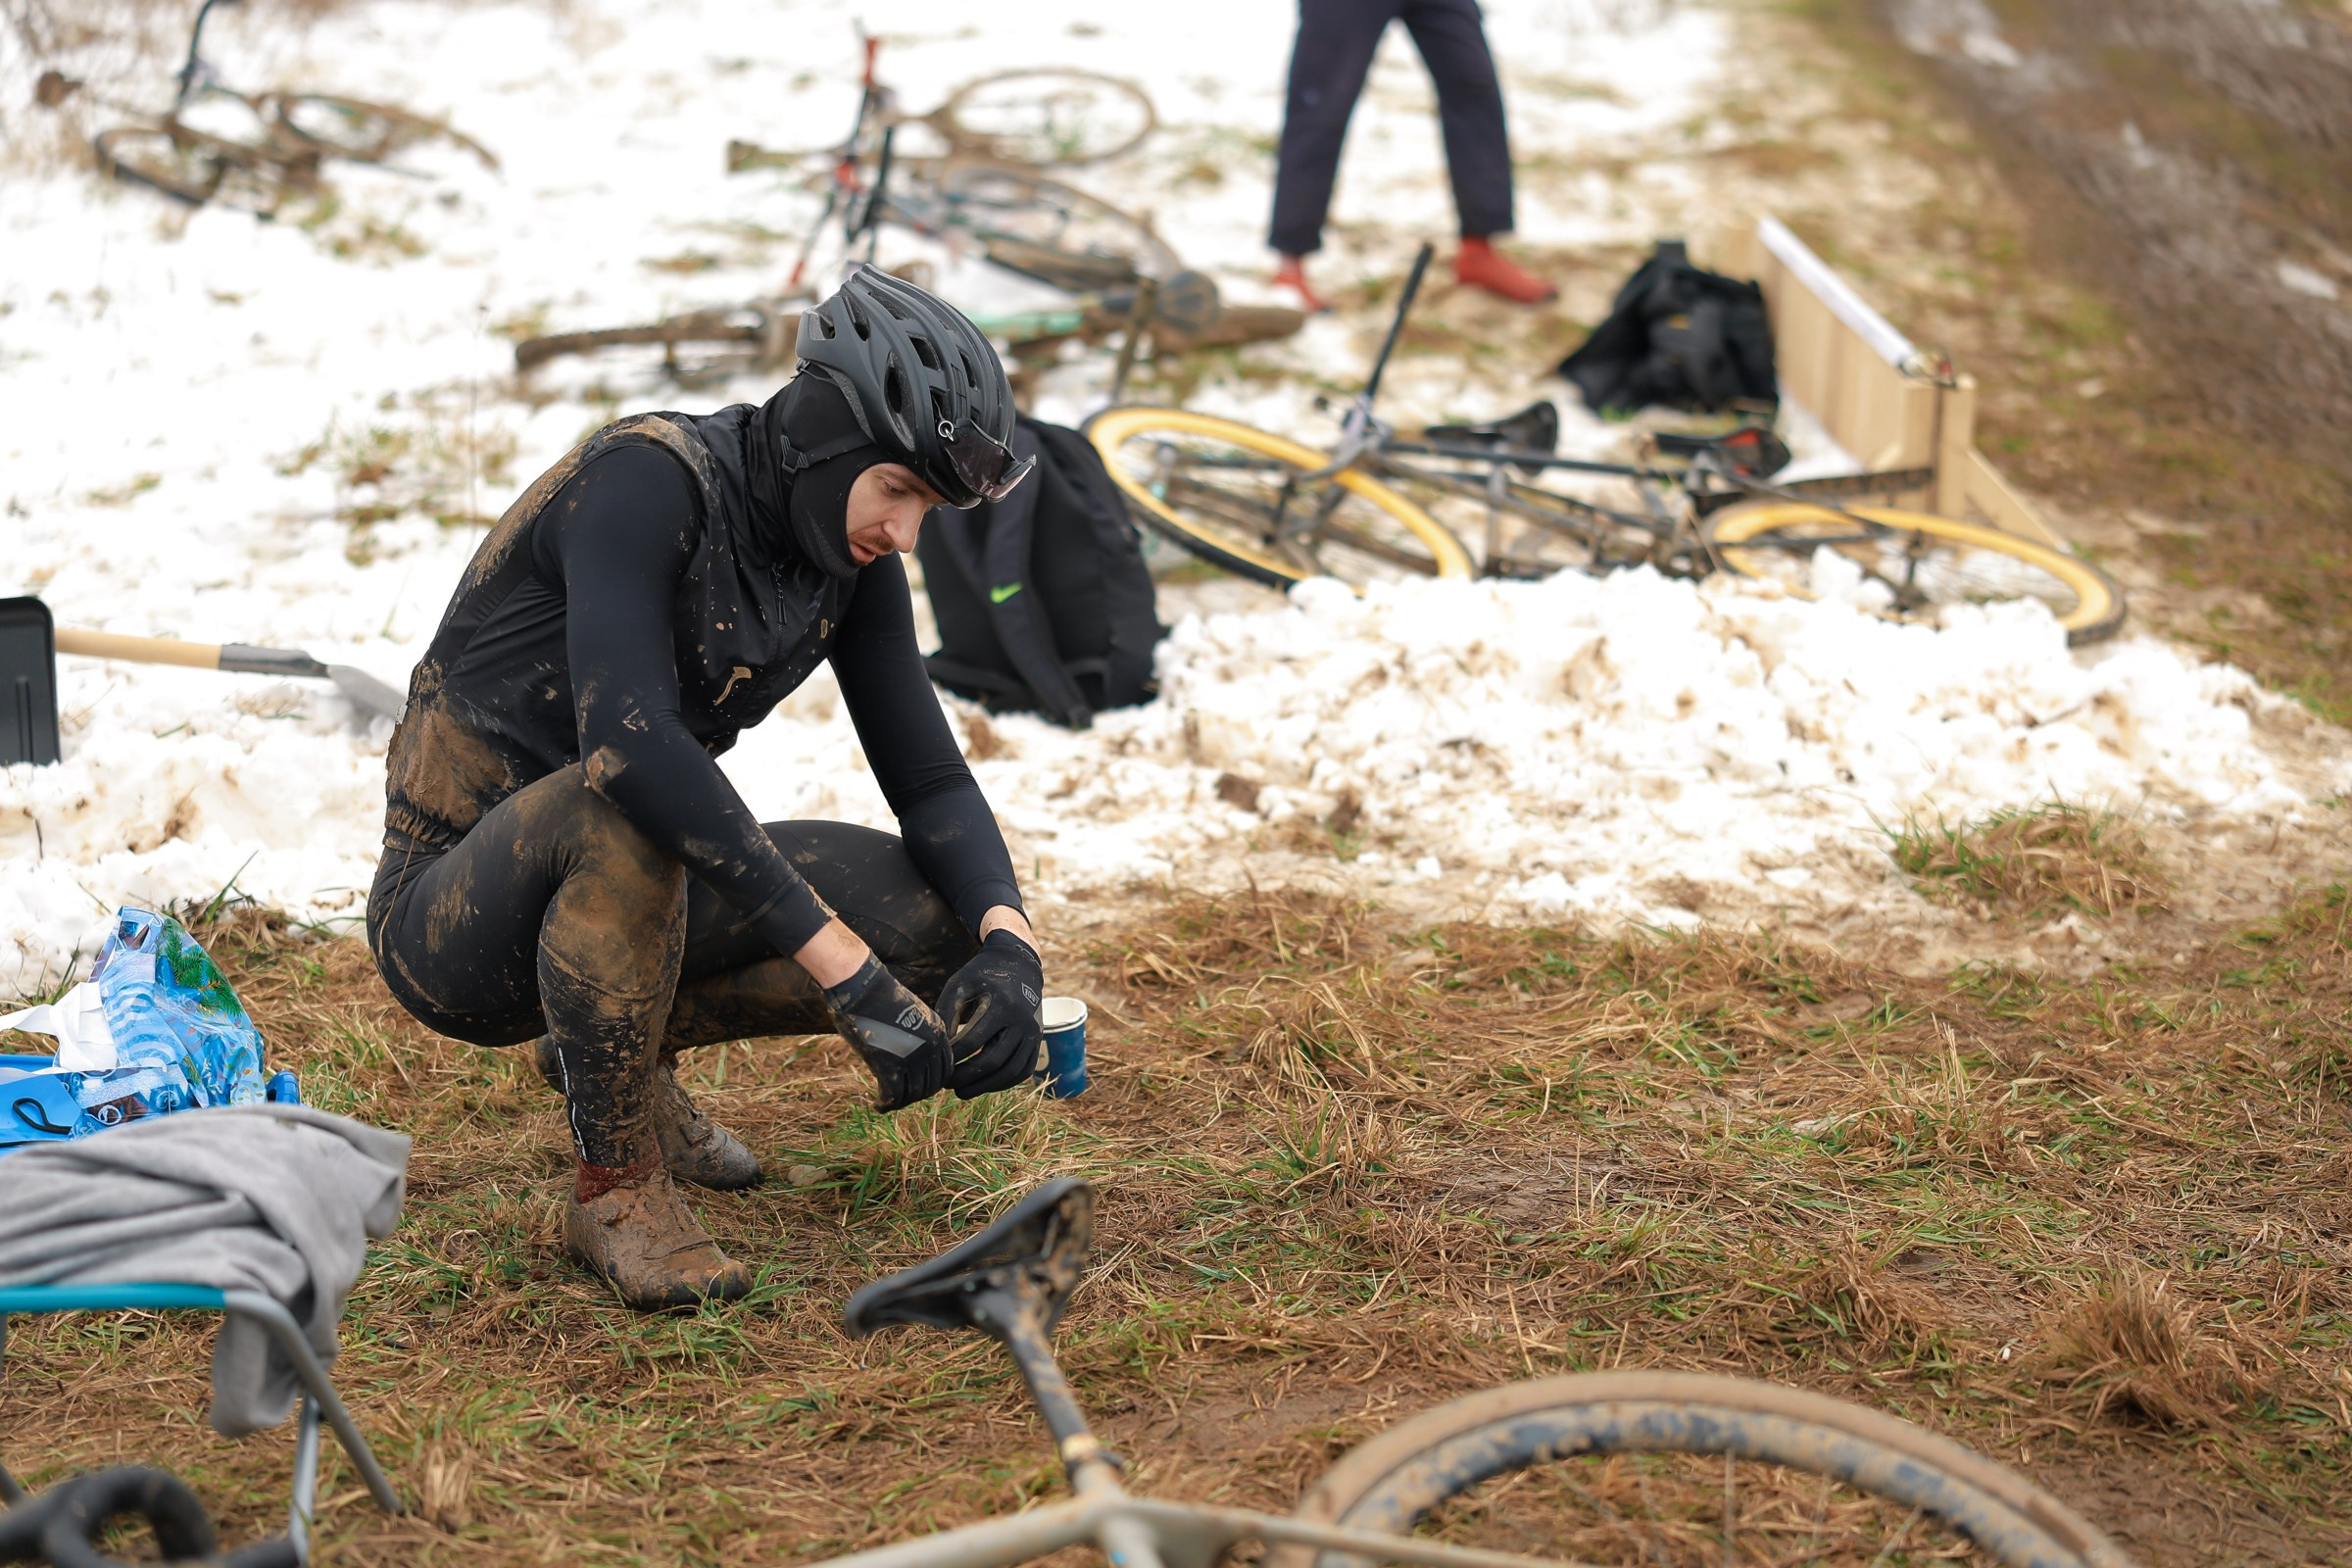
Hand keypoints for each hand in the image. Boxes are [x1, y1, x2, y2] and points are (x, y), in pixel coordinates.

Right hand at [822, 954, 950, 1110]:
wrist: (862, 987)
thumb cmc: (879, 995)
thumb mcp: (912, 1013)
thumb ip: (918, 1035)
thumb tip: (913, 1053)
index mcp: (939, 1032)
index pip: (945, 1069)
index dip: (932, 1082)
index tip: (917, 1085)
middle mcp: (931, 1047)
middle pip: (932, 1085)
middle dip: (917, 1094)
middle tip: (902, 1096)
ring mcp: (912, 1058)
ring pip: (914, 1094)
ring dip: (901, 1102)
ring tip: (888, 1101)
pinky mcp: (890, 1066)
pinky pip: (894, 1096)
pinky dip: (885, 1105)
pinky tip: (878, 1106)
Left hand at [938, 928, 1043, 1099]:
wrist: (1019, 964)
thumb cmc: (982, 975)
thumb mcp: (959, 984)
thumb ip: (946, 1013)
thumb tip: (940, 1048)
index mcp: (1002, 1005)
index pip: (974, 1041)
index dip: (953, 1057)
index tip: (939, 1065)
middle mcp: (1022, 1021)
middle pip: (994, 1060)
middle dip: (967, 1077)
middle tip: (946, 1084)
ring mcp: (1033, 1033)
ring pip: (1011, 1071)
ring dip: (985, 1087)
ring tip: (962, 1092)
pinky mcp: (1037, 1041)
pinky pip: (1023, 1070)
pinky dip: (1003, 1083)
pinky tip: (983, 1085)